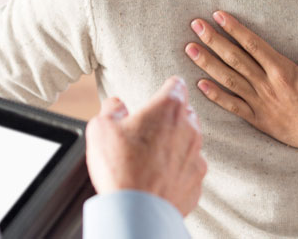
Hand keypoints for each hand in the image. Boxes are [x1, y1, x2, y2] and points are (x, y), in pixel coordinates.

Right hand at [85, 76, 206, 215]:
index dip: (167, 87)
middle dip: (170, 117)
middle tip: (149, 128)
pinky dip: (178, 170)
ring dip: (176, 143)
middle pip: (186, 113)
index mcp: (168, 109)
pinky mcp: (197, 182)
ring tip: (152, 155)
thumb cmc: (120, 167)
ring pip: (190, 141)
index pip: (176, 85)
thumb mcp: (101, 127)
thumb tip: (116, 105)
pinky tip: (159, 176)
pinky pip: (189, 169)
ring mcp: (196, 157)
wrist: (136, 212)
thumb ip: (112, 109)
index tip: (162, 92)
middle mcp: (189, 129)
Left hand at [185, 9, 297, 164]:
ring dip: (207, 63)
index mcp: (285, 72)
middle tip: (196, 25)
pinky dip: (215, 95)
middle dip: (213, 40)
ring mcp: (261, 104)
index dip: (234, 29)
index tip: (218, 15)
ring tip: (190, 48)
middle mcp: (268, 86)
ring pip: (229, 80)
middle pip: (235, 59)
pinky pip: (233, 106)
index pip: (253, 45)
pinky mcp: (258, 119)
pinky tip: (199, 84)